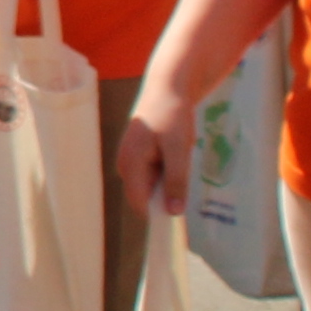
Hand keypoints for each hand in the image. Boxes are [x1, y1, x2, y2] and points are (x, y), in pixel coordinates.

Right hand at [113, 87, 196, 223]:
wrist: (167, 87)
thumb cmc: (172, 115)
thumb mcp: (179, 149)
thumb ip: (176, 181)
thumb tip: (174, 212)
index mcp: (130, 164)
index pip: (140, 204)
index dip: (158, 216)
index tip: (179, 222)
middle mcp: (125, 165)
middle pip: (146, 197)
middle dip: (166, 195)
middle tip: (185, 174)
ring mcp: (130, 161)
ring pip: (152, 186)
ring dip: (169, 181)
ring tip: (180, 156)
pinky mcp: (138, 157)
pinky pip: (153, 175)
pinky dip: (168, 171)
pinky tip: (176, 153)